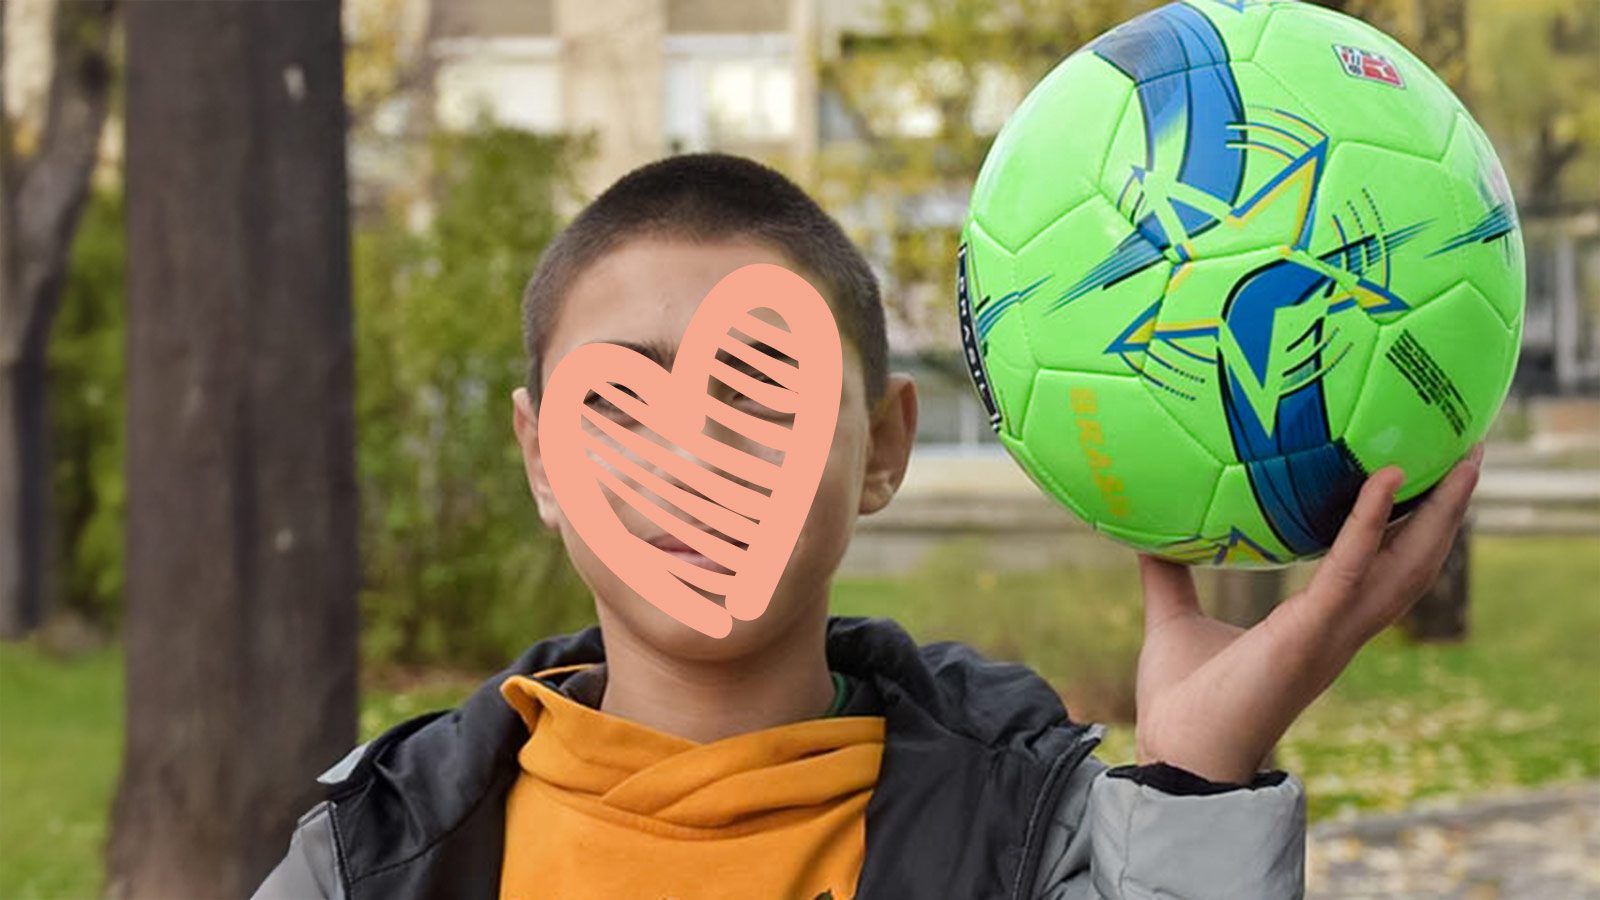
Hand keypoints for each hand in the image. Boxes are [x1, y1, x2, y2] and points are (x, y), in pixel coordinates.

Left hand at [1130, 444, 1484, 782]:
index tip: (1422, 479)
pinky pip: (1349, 572)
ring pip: (1404, 566)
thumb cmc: (1181, 702)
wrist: (1176, 755)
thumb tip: (1148, 534)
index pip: (1380, 569)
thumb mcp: (1175, 621)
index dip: (1407, 528)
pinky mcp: (1309, 634)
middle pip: (1413, 564)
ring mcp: (1331, 634)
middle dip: (1445, 514)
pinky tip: (1383, 482)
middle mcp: (1339, 630)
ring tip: (1459, 463)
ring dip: (1436, 514)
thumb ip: (1170, 577)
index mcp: (1318, 626)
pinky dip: (1368, 526)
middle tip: (1467, 457)